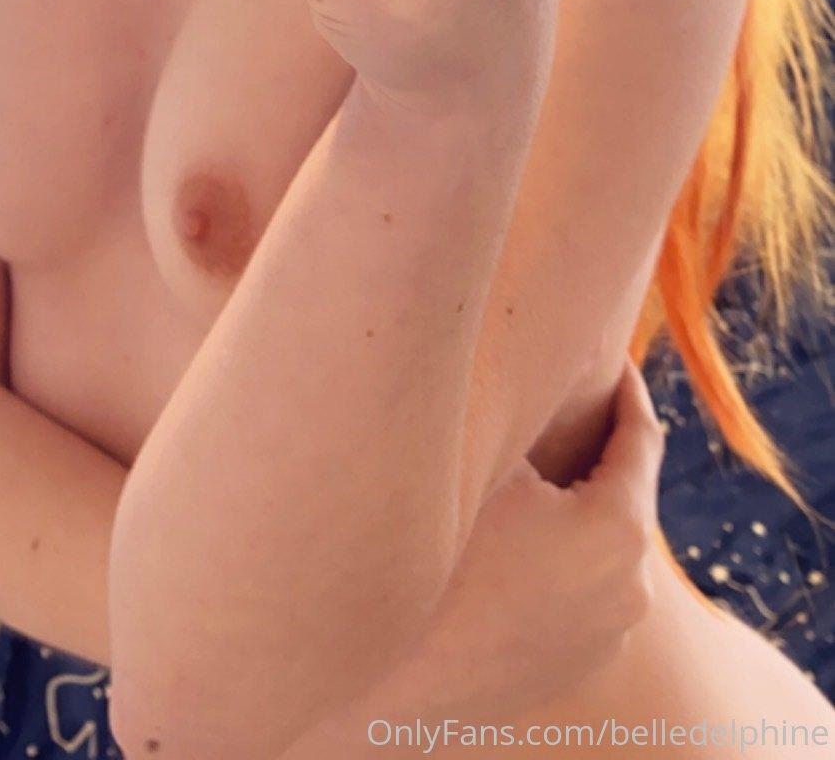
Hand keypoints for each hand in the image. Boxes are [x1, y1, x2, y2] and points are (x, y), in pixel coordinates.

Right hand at [286, 356, 663, 748]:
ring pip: (606, 540)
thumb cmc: (438, 559)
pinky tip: (520, 534)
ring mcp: (609, 633)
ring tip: (539, 464)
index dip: (626, 387)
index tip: (611, 355)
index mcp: (618, 530)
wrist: (396, 682)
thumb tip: (541, 362)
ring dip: (581, 500)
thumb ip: (529, 415)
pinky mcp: (581, 662)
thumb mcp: (486, 465)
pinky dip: (566, 550)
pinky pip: (586, 584)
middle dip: (598, 442)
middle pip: (626, 488)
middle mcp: (632, 587)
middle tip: (570, 396)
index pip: (641, 435)